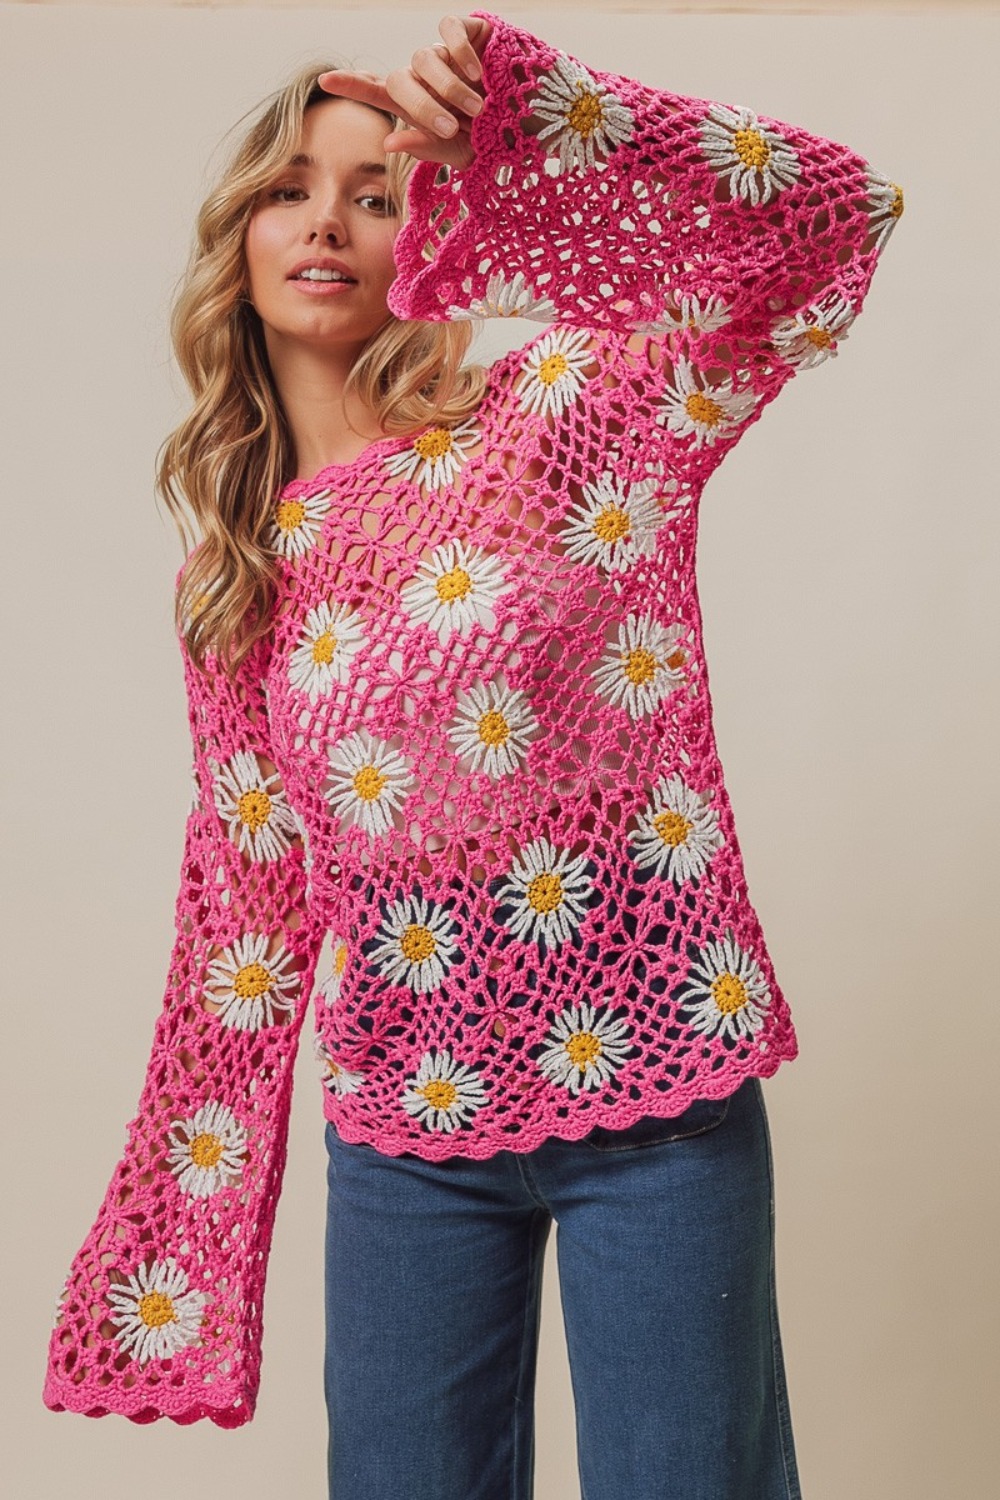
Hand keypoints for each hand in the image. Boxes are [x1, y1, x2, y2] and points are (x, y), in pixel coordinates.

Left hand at [316, 14, 492, 169]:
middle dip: (422, 105)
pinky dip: (459, 52)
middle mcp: (424, 76)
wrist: (533, 119)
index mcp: (416, 106)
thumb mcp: (459, 152)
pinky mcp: (467, 31)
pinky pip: (448, 31)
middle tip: (451, 126)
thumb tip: (388, 141)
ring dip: (447, 87)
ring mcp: (444, 53)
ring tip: (476, 108)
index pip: (376, 92)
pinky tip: (477, 72)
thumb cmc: (493, 139)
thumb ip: (425, 147)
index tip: (325, 81)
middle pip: (400, 80)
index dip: (351, 85)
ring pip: (423, 58)